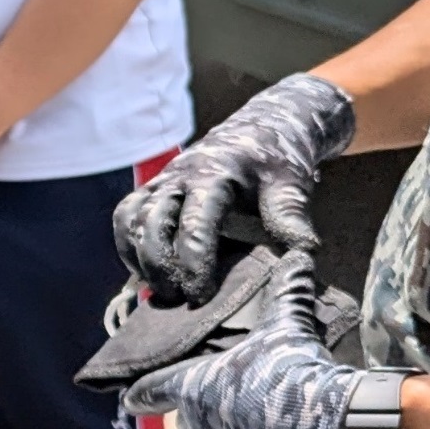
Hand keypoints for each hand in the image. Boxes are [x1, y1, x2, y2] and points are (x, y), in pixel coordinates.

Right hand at [113, 72, 355, 303]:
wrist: (258, 129)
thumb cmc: (275, 161)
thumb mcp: (290, 184)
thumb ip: (290, 216)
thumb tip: (303, 253)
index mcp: (215, 174)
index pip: (194, 223)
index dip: (193, 263)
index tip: (200, 294)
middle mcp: (180, 175)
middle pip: (153, 223)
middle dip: (161, 266)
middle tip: (179, 298)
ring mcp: (162, 180)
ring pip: (132, 219)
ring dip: (141, 259)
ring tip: (162, 291)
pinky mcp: (152, 188)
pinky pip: (126, 216)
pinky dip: (129, 246)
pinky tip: (146, 272)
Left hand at [119, 253, 356, 428]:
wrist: (327, 427)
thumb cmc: (291, 371)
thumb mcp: (287, 324)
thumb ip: (287, 291)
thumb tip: (298, 256)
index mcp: (196, 388)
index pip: (152, 390)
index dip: (140, 392)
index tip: (127, 398)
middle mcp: (204, 426)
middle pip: (187, 419)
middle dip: (197, 407)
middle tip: (219, 391)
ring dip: (233, 428)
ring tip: (261, 409)